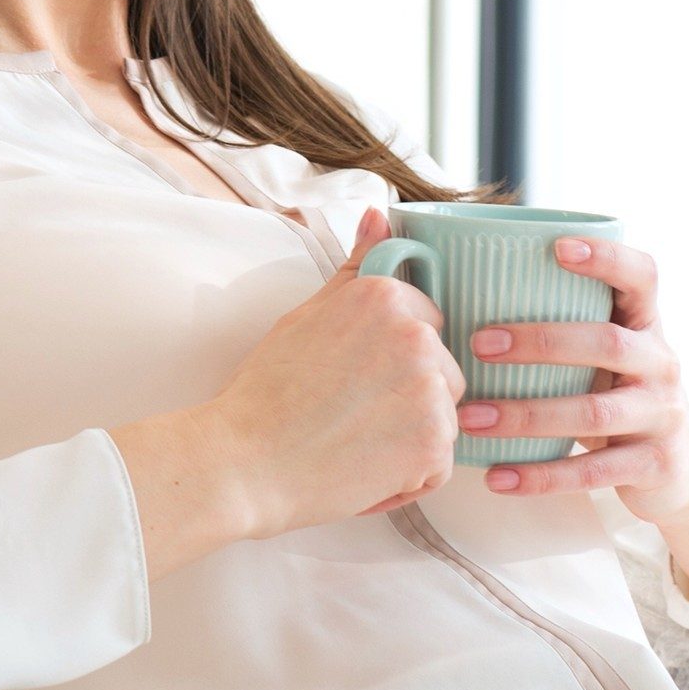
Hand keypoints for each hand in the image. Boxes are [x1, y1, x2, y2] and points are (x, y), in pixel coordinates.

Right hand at [112, 212, 461, 572]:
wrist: (244, 462)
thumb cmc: (267, 391)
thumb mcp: (308, 314)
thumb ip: (356, 267)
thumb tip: (380, 214)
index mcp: (387, 297)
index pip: (427, 325)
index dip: (390, 358)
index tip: (352, 376)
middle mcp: (418, 336)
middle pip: (444, 371)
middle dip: (408, 396)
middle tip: (348, 412)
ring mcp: (431, 392)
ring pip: (444, 417)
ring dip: (410, 437)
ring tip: (354, 441)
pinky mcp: (434, 446)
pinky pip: (439, 464)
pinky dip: (407, 475)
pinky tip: (361, 468)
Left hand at [462, 234, 688, 610]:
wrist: (681, 467)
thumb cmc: (615, 391)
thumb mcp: (602, 352)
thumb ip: (559, 320)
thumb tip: (455, 280)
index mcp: (645, 324)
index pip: (642, 276)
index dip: (607, 257)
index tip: (557, 247)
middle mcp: (662, 364)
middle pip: (609, 343)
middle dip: (541, 342)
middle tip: (478, 344)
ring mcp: (662, 416)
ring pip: (594, 413)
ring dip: (525, 416)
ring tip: (469, 420)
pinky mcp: (654, 466)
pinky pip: (592, 472)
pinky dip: (541, 475)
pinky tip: (495, 476)